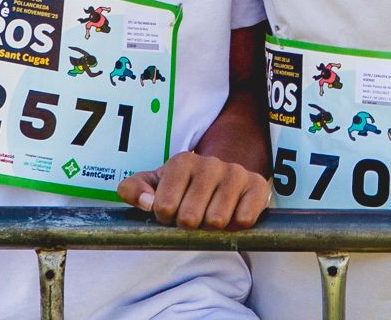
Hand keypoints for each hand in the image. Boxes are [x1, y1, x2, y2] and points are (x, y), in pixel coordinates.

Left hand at [120, 150, 270, 229]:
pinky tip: (231, 215)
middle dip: (188, 225)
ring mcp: (236, 173)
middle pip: (190, 218)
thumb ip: (133, 189)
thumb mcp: (152, 185)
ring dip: (211, 228)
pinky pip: (244, 220)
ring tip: (210, 216)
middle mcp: (210, 163)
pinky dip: (235, 227)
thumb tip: (146, 202)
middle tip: (192, 217)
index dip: (165, 218)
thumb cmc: (181, 187)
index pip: (165, 206)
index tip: (170, 213)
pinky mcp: (257, 185)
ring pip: (217, 220)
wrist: (222, 175)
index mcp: (182, 162)